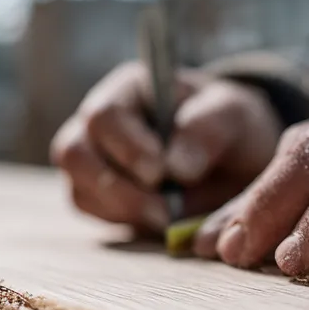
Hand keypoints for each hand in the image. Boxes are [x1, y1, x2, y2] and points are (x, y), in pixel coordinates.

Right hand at [50, 61, 283, 231]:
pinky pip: (90, 211)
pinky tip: (157, 218)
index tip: (161, 173)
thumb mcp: (233, 115)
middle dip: (117, 187)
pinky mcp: (97, 193)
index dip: (126, 147)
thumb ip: (208, 128)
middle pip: (73, 152)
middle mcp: (99, 122)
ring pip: (78, 188)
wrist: (235, 161)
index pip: (103, 115)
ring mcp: (93, 159)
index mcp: (128, 89)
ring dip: (120, 208)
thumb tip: (177, 168)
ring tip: (167, 217)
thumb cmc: (229, 126)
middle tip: (164, 208)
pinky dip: (121, 220)